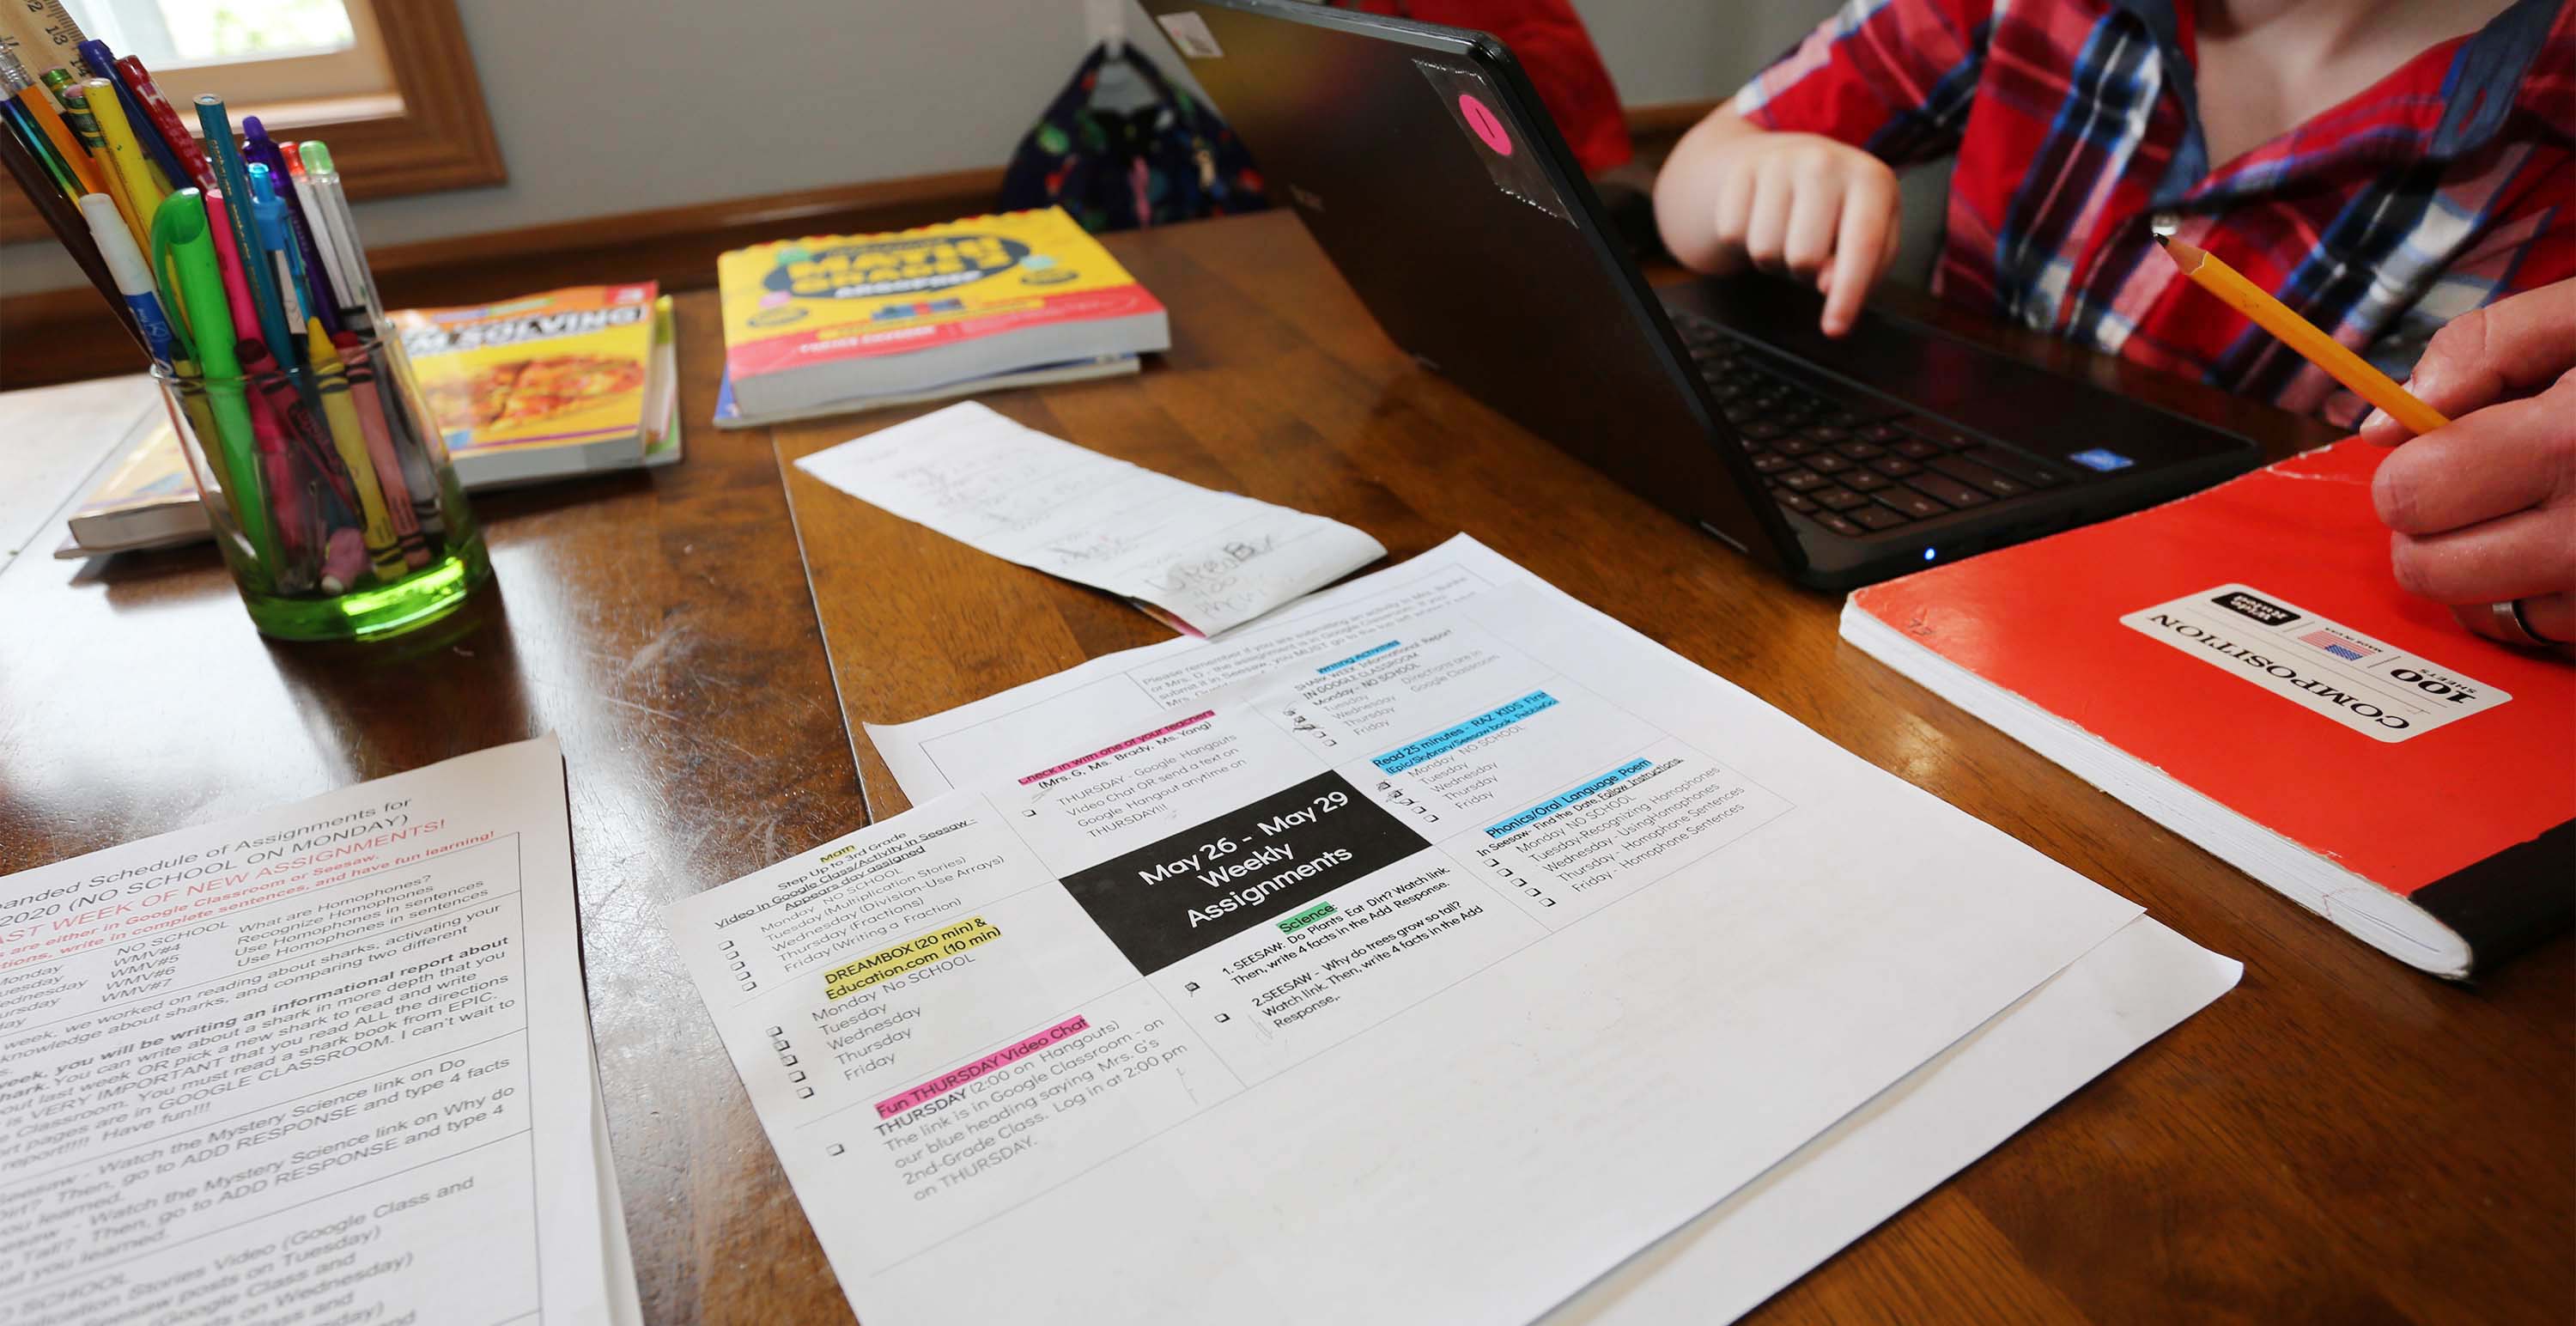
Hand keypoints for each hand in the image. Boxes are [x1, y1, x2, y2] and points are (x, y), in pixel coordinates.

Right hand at [1658, 125, 1900, 336]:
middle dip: (1805, 273)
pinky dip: (1746, 242)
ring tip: (1789, 236)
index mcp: (1871, 179)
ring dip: (1775, 260)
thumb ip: (1864, 269)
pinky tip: (1764, 222)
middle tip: (1812, 254)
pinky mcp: (1742, 169)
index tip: (1835, 330)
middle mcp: (1825, 163)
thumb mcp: (1873, 235)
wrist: (1794, 160)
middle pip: (1804, 257)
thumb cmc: (1842, 210)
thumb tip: (1828, 286)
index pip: (1862, 245)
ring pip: (1764, 250)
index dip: (1847, 295)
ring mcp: (1779, 161)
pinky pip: (1732, 234)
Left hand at [2359, 278, 2575, 648]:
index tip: (2439, 446)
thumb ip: (2488, 347)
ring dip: (2491, 566)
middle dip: (2434, 526)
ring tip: (2546, 505)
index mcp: (2573, 444)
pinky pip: (2551, 632)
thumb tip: (2390, 420)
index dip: (2410, 467)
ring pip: (2487, 611)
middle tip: (2482, 481)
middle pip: (2431, 572)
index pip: (2410, 496)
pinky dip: (2547, 592)